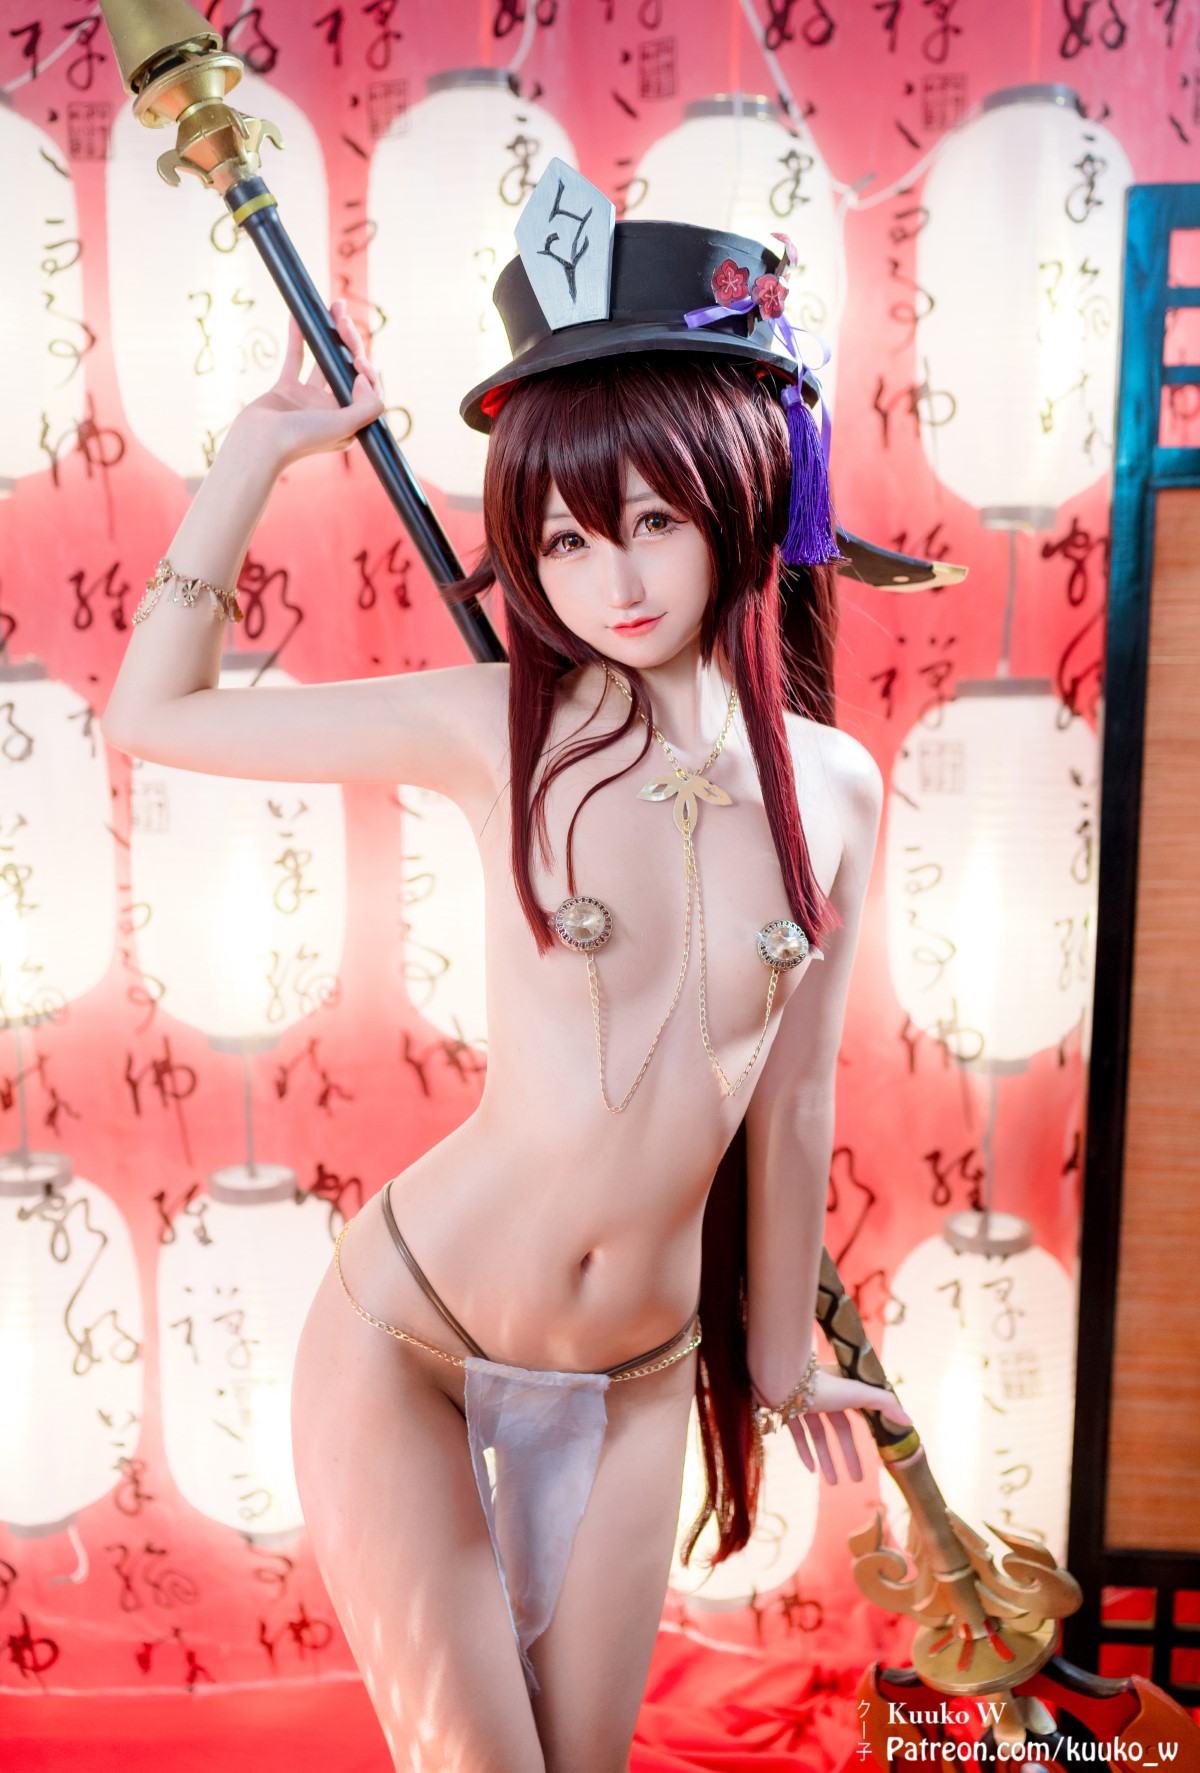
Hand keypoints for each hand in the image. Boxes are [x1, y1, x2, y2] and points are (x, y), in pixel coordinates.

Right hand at [228, 298, 385, 471]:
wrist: (257, 444)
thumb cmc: (300, 439)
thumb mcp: (343, 427)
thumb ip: (366, 407)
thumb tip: (366, 378)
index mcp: (348, 421)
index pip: (366, 388)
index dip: (367, 370)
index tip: (356, 362)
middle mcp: (331, 410)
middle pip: (347, 369)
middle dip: (349, 342)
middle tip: (343, 318)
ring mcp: (308, 399)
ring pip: (324, 360)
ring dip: (330, 334)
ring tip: (334, 306)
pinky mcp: (286, 390)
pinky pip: (296, 358)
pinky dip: (298, 337)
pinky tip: (299, 315)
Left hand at [786, 1365, 911, 1485]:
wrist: (783, 1380)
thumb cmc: (824, 1386)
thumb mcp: (859, 1393)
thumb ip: (885, 1405)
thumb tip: (909, 1421)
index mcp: (844, 1390)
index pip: (859, 1416)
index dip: (867, 1435)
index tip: (874, 1454)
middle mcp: (825, 1396)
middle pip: (840, 1431)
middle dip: (848, 1456)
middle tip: (857, 1480)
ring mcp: (805, 1404)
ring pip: (819, 1436)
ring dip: (827, 1460)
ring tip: (833, 1484)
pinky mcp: (787, 1412)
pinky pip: (798, 1435)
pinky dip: (805, 1453)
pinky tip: (811, 1471)